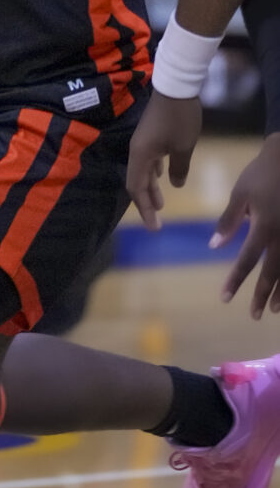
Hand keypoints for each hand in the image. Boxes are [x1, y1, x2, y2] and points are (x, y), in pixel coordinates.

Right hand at [127, 89, 201, 228]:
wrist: (176, 87)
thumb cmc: (179, 119)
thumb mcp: (183, 147)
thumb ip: (178, 168)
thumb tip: (174, 185)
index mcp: (141, 155)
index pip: (136, 188)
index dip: (144, 209)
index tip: (155, 227)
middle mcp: (137, 151)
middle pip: (136, 181)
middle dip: (145, 202)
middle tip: (157, 220)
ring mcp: (142, 142)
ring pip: (142, 171)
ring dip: (150, 188)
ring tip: (160, 203)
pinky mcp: (149, 135)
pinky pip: (147, 160)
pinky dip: (153, 172)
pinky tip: (162, 176)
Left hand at [213, 134, 279, 317]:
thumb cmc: (263, 172)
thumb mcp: (241, 193)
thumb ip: (229, 221)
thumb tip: (215, 246)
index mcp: (264, 227)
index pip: (247, 260)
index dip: (236, 280)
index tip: (225, 298)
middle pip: (273, 273)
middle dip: (263, 295)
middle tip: (255, 315)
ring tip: (276, 309)